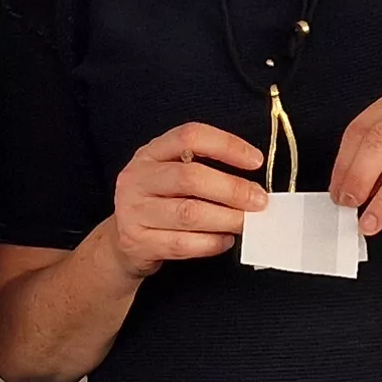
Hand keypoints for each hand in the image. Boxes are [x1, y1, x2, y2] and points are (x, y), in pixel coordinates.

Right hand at [100, 123, 266, 277]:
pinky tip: (225, 239)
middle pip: (190, 177)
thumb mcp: (171, 174)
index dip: (227, 145)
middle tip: (259, 201)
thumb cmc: (159, 203)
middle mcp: (138, 178)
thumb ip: (205, 171)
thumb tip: (253, 186)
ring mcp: (134, 211)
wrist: (123, 241)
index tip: (255, 160)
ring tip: (246, 222)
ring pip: (189, 213)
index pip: (190, 137)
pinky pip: (183, 244)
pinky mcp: (138, 242)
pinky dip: (211, 243)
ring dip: (226, 219)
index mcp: (150, 153)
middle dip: (232, 189)